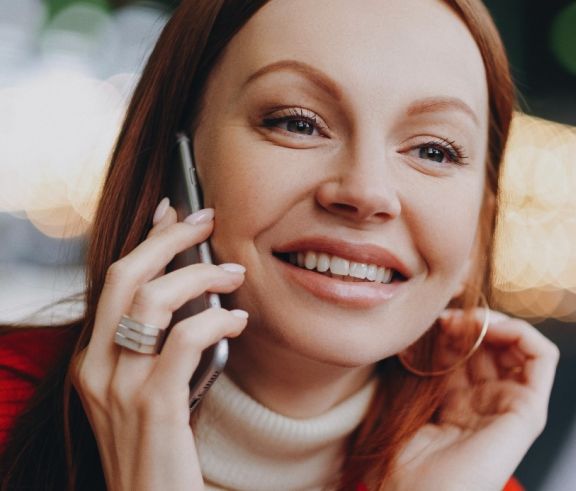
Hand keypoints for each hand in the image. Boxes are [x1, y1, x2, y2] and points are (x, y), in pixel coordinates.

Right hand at [70, 200, 247, 490]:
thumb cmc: (160, 449)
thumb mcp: (148, 392)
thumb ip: (158, 348)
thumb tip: (194, 297)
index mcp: (92, 361)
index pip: (114, 282)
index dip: (145, 240)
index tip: (172, 212)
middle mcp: (96, 368)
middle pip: (127, 276)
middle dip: (169, 239)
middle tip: (208, 220)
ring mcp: (119, 387)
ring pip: (153, 300)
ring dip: (200, 277)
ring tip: (235, 274)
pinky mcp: (153, 405)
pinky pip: (183, 341)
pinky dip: (215, 321)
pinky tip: (238, 320)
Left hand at [388, 309, 558, 490]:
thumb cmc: (403, 466)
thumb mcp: (409, 404)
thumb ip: (423, 370)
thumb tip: (424, 328)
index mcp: (460, 405)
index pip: (466, 352)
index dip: (452, 330)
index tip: (430, 321)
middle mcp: (489, 404)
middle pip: (492, 345)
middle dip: (471, 323)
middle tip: (445, 317)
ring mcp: (512, 406)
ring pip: (518, 346)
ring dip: (496, 322)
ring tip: (469, 319)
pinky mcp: (529, 411)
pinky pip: (543, 357)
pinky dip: (522, 332)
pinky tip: (492, 327)